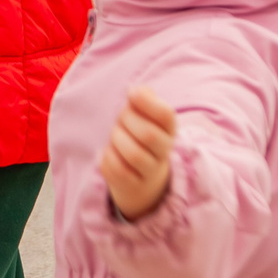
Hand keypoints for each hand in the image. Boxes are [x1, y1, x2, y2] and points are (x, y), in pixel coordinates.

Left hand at [98, 85, 178, 219]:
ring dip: (117, 140)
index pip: (166, 115)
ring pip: (134, 155)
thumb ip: (143, 97)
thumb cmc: (139, 135)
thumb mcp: (145, 115)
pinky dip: (108, 157)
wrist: (142, 178)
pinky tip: (108, 152)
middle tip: (120, 119)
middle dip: (127, 121)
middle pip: (148, 134)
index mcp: (169, 129)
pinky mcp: (134, 186)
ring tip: (114, 136)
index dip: (147, 102)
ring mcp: (150, 172)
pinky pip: (118, 171)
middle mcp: (164, 151)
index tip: (131, 96)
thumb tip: (135, 91)